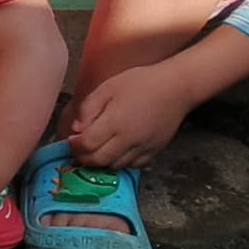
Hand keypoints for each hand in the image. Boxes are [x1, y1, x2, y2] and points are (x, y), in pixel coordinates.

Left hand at [64, 64, 187, 172]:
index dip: (74, 146)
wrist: (176, 88)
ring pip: (115, 166)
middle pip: (99, 160)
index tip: (71, 140)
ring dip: (102, 161)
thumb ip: (88, 109)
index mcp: (115, 121)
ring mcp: (143, 148)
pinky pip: (132, 165)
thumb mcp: (107, 88)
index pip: (87, 145)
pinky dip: (120, 162)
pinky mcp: (154, 151)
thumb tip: (77, 130)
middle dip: (84, 158)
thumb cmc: (141, 83)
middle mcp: (129, 139)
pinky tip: (117, 150)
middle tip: (79, 150)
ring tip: (97, 149)